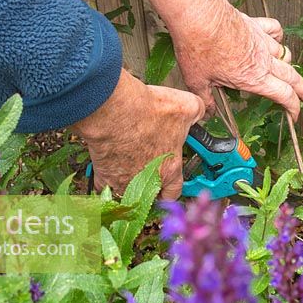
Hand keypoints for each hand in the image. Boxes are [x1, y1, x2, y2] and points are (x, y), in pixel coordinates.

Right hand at [71, 69, 203, 198]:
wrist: (114, 111)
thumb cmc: (148, 111)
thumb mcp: (186, 106)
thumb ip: (196, 112)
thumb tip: (199, 111)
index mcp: (170, 169)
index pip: (175, 192)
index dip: (172, 189)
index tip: (169, 184)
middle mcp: (149, 181)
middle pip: (151, 196)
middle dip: (150, 190)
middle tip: (147, 176)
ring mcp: (125, 182)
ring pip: (128, 195)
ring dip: (129, 187)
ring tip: (127, 173)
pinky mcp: (104, 176)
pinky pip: (105, 188)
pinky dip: (106, 181)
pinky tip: (107, 169)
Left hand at [135, 0, 302, 118]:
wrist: (198, 16)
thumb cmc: (198, 48)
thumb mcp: (198, 82)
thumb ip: (205, 100)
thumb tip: (207, 113)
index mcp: (253, 78)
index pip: (284, 96)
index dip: (293, 108)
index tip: (294, 115)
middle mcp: (263, 60)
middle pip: (293, 77)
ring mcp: (262, 40)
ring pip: (285, 55)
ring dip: (289, 66)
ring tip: (289, 72)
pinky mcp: (256, 24)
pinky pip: (275, 30)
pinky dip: (278, 37)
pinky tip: (275, 39)